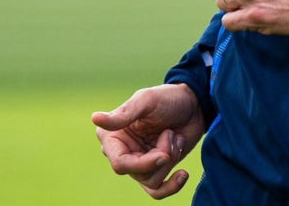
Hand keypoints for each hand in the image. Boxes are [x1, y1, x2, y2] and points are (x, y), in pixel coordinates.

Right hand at [91, 83, 204, 198]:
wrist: (194, 103)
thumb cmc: (167, 98)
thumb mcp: (146, 101)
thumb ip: (123, 114)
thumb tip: (95, 118)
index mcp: (113, 136)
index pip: (120, 163)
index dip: (143, 164)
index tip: (164, 154)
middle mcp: (123, 151)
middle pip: (137, 173)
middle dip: (160, 157)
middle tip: (171, 134)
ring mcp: (140, 162)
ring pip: (151, 181)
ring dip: (170, 158)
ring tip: (175, 136)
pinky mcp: (156, 169)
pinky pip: (157, 190)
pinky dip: (171, 186)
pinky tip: (183, 174)